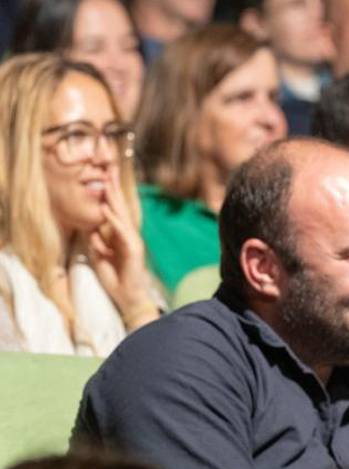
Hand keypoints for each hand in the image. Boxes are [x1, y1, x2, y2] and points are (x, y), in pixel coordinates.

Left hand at [87, 170, 156, 327]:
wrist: (129, 298)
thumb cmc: (116, 279)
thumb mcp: (100, 257)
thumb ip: (96, 242)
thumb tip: (91, 229)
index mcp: (119, 236)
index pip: (114, 210)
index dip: (109, 193)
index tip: (104, 175)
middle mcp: (128, 235)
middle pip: (120, 206)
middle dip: (114, 187)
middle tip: (109, 167)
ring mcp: (132, 241)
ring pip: (122, 215)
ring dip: (114, 198)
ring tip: (107, 181)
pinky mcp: (134, 250)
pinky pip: (122, 232)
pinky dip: (113, 221)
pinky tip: (107, 209)